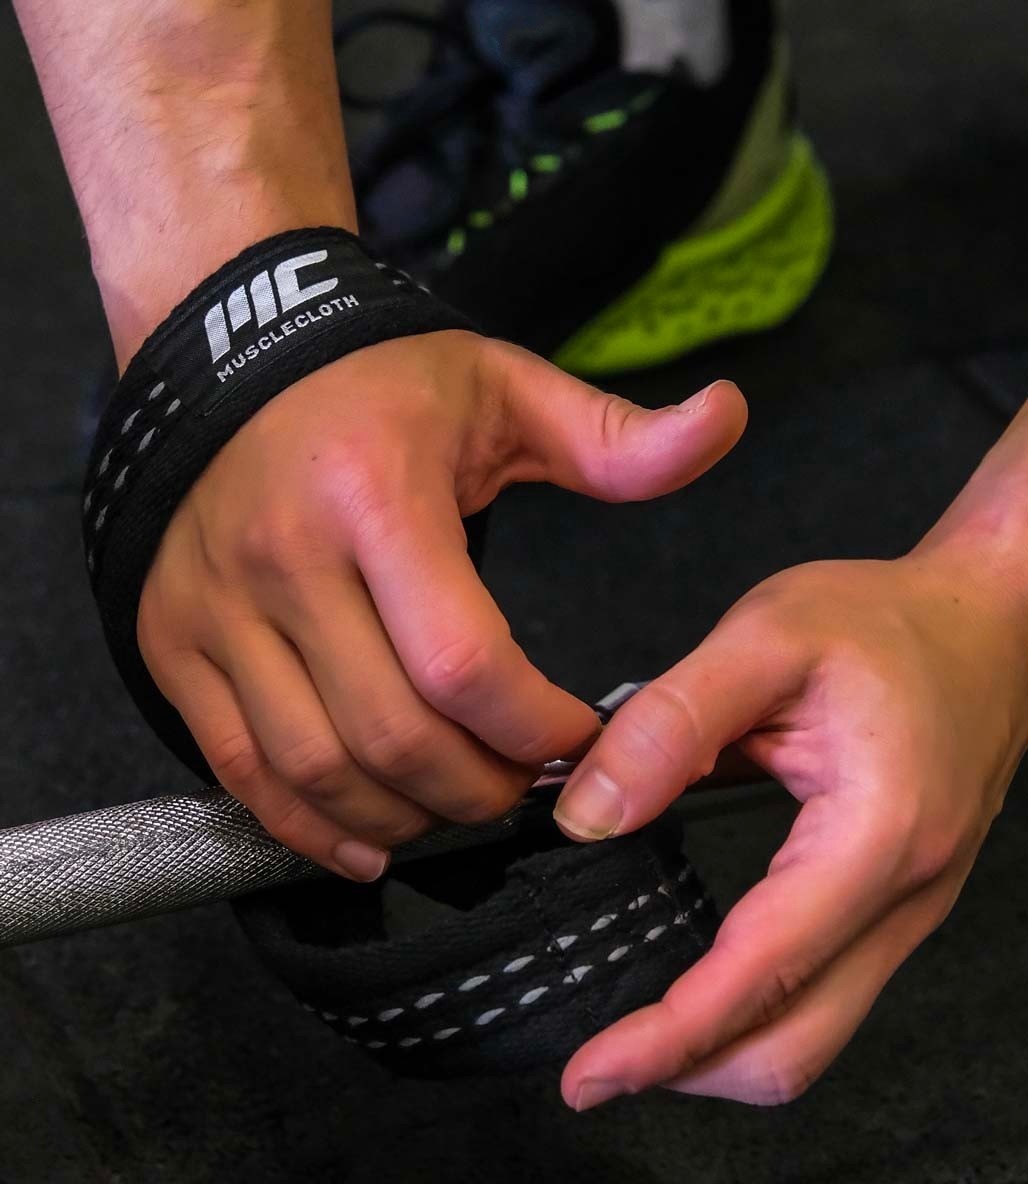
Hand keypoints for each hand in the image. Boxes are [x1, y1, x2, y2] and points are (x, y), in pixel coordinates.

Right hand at [138, 330, 745, 879]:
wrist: (232, 358)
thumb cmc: (379, 383)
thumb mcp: (504, 389)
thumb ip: (616, 435)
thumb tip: (725, 419)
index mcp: (376, 494)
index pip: (463, 662)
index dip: (534, 728)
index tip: (575, 734)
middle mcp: (284, 557)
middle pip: (394, 734)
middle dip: (479, 788)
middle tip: (522, 785)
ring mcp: (218, 609)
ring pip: (316, 767)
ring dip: (403, 817)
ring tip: (457, 806)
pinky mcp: (173, 643)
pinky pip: (237, 768)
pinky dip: (305, 825)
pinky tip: (366, 841)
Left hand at [555, 549, 1027, 1107]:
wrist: (982, 619)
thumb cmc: (883, 621)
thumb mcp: (765, 639)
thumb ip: (671, 724)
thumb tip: (588, 814)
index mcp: (876, 834)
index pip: (761, 969)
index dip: (669, 1034)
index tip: (591, 1072)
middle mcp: (905, 894)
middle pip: (798, 1042)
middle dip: (690, 1070)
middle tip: (595, 1069)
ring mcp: (910, 907)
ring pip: (815, 1030)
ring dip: (720, 1051)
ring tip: (634, 1037)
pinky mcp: (897, 900)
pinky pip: (826, 990)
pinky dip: (754, 1010)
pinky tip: (697, 986)